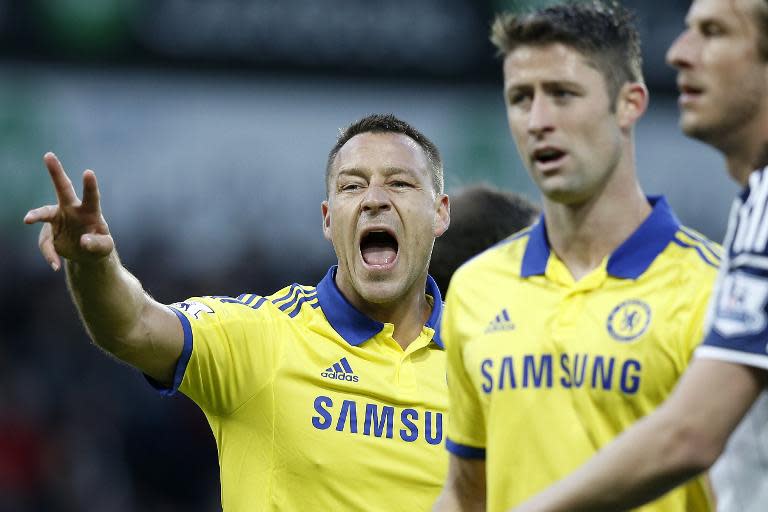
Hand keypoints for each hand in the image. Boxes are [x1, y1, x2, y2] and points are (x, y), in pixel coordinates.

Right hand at [24, 153, 113, 269]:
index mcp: (90, 211)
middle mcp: (72, 210)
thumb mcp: (104, 248)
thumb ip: (98, 244)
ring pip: (44, 213)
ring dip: (35, 214)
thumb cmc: (99, 246)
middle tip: (48, 155)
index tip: (88, 172)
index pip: (91, 196)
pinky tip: (56, 265)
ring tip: (28, 219)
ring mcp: (58, 219)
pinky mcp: (48, 232)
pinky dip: (50, 255)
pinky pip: (45, 243)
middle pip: (63, 188)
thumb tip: (84, 241)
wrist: (86, 255)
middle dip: (56, 172)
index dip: (89, 185)